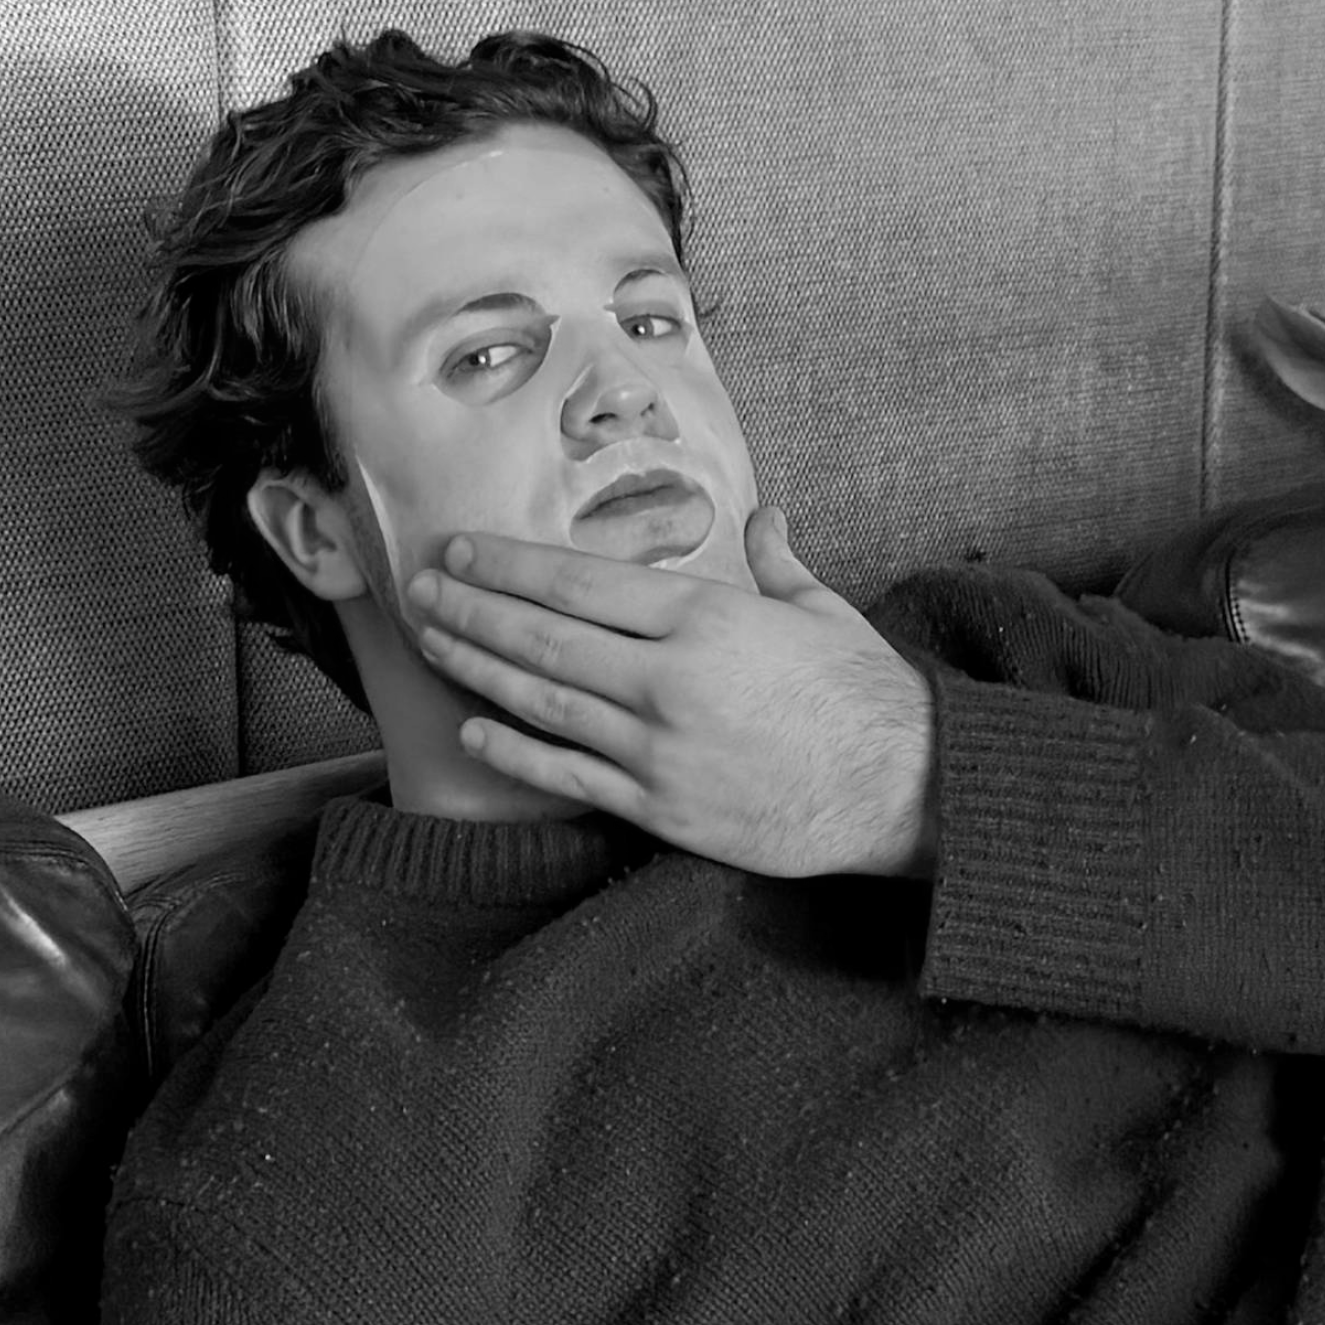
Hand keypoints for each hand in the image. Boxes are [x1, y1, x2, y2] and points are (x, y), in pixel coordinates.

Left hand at [406, 506, 938, 878]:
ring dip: (477, 668)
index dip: (509, 565)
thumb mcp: (823, 611)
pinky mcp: (662, 806)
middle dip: (473, 609)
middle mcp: (669, 678)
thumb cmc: (866, 696)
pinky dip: (516, 750)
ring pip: (543, 701)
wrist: (904, 790)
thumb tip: (766, 517)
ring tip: (432, 642)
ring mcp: (659, 748)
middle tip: (421, 589)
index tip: (462, 550)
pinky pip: (569, 774)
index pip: (581, 582)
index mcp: (705, 617)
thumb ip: (778, 562)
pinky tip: (475, 730)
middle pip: (544, 637)